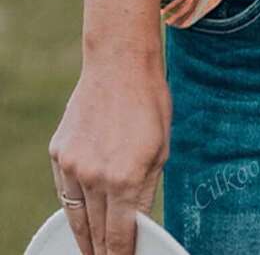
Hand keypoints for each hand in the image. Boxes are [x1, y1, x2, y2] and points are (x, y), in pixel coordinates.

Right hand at [48, 50, 171, 254]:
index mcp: (125, 178)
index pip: (118, 236)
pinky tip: (82, 217)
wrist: (119, 64)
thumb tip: (136, 222)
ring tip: (92, 251)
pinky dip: (74, 205)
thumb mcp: (161, 149)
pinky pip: (65, 191)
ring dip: (85, 237)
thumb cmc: (149, 102)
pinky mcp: (58, 153)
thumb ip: (145, 190)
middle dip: (102, 252)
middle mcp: (94, 176)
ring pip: (76, 216)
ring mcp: (72, 165)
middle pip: (95, 231)